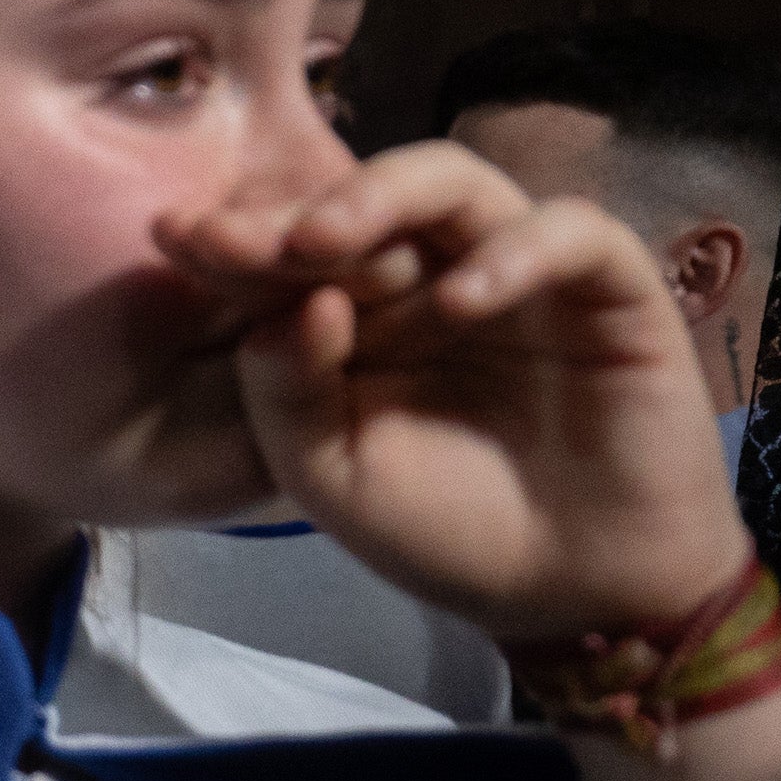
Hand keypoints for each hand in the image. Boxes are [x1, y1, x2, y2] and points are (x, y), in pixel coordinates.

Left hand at [157, 142, 747, 642]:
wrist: (573, 597)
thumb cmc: (444, 529)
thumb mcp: (330, 473)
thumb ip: (283, 391)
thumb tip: (286, 305)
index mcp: (357, 310)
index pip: (290, 249)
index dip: (235, 240)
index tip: (171, 239)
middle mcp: (430, 272)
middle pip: (360, 203)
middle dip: (292, 217)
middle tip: (236, 241)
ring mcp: (518, 270)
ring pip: (453, 184)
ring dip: (382, 199)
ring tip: (322, 243)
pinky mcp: (608, 286)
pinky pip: (569, 231)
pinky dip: (513, 254)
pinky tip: (460, 302)